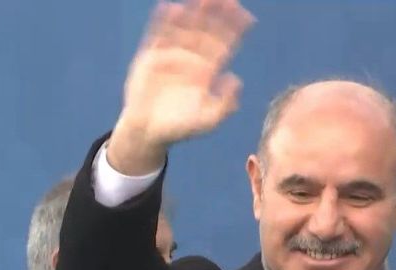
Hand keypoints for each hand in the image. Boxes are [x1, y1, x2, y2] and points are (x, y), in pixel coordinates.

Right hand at [109, 0, 254, 173]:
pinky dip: (163, 23)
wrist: (149, 131)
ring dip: (194, 14)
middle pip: (207, 31)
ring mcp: (171, 55)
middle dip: (217, 15)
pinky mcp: (150, 56)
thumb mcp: (208, 120)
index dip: (235, 31)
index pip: (225, 45)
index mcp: (208, 71)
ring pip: (185, 29)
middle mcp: (192, 59)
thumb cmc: (181, 127)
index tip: (247, 16)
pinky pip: (158, 35)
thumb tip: (235, 80)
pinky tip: (171, 8)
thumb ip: (225, 104)